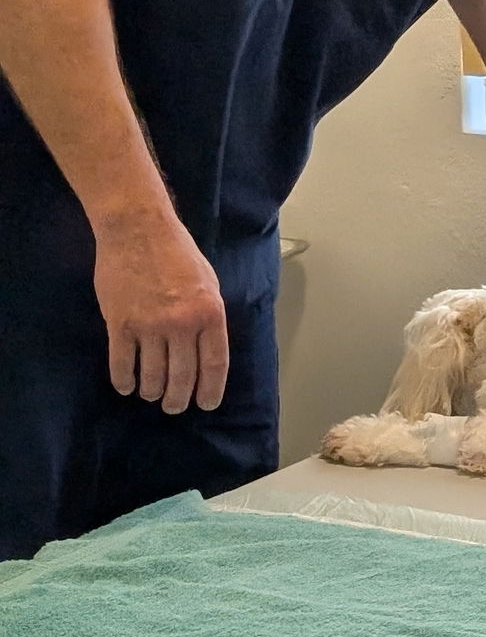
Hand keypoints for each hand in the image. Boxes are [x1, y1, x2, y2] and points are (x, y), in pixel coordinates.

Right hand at [93, 216, 229, 413]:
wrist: (137, 229)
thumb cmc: (177, 253)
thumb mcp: (208, 283)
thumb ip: (209, 317)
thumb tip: (206, 350)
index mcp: (210, 314)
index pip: (214, 365)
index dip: (210, 390)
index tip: (206, 404)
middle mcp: (182, 324)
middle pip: (182, 376)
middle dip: (178, 399)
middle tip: (174, 407)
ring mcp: (149, 325)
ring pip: (152, 375)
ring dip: (152, 392)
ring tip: (152, 395)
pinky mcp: (120, 324)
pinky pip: (122, 364)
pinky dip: (124, 381)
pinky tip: (126, 386)